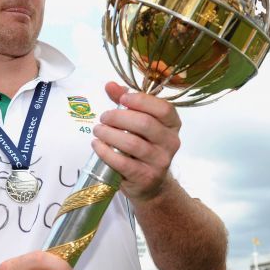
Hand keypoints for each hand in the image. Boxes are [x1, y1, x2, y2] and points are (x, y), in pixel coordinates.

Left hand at [92, 82, 180, 201]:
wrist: (150, 185)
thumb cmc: (142, 147)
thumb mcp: (138, 124)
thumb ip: (126, 103)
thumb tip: (110, 85)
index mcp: (172, 125)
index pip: (163, 108)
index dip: (141, 101)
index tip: (122, 99)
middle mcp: (170, 142)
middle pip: (145, 124)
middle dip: (119, 117)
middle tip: (103, 117)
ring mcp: (160, 161)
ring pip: (132, 143)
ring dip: (109, 134)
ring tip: (98, 131)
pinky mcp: (145, 177)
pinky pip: (123, 162)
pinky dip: (106, 152)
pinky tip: (97, 145)